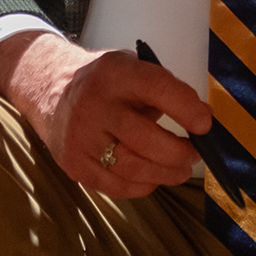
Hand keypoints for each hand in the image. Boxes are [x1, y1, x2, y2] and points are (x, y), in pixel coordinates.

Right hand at [0, 28, 212, 199]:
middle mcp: (93, 105)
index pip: (155, 88)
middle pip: (145, 139)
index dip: (185, 108)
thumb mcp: (132, 69)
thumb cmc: (106, 84)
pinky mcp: (74, 164)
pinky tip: (152, 177)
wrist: (50, 91)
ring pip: (133, 167)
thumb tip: (203, 120)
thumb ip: (165, 90)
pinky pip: (117, 186)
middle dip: (179, 152)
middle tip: (194, 154)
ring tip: (180, 169)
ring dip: (166, 173)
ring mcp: (80, 138)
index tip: (205, 124)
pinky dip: (143, 185)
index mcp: (114, 73)